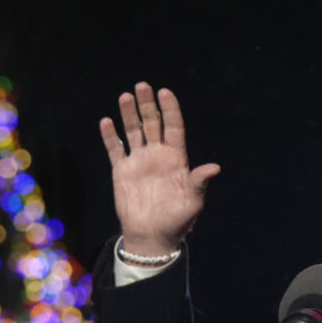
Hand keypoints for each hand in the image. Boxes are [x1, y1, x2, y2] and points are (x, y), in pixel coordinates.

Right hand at [99, 82, 220, 257]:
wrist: (152, 236)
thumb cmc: (177, 220)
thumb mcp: (193, 202)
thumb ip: (199, 182)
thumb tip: (214, 168)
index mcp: (176, 158)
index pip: (173, 127)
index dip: (170, 109)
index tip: (164, 92)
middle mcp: (157, 155)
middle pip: (152, 123)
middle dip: (147, 105)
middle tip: (142, 86)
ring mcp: (139, 161)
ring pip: (133, 132)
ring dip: (129, 114)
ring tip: (125, 97)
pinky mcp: (122, 171)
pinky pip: (115, 149)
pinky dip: (110, 136)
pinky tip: (107, 121)